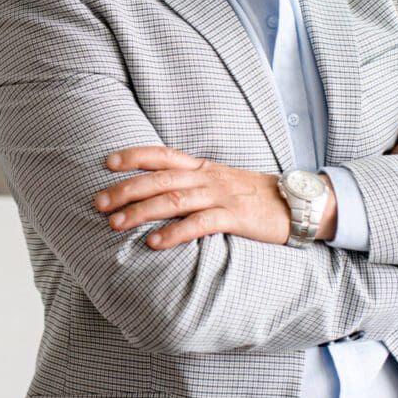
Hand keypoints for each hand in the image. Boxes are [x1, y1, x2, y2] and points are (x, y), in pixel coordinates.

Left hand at [93, 146, 330, 251]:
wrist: (298, 203)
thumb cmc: (254, 196)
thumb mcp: (221, 181)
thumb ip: (192, 183)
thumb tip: (157, 192)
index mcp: (203, 167)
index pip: (162, 154)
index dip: (134, 156)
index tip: (107, 163)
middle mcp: (208, 177)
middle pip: (159, 179)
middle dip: (126, 190)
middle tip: (99, 204)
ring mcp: (221, 196)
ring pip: (173, 200)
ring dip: (141, 212)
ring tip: (115, 224)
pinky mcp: (235, 217)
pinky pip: (199, 224)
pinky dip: (174, 233)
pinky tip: (153, 243)